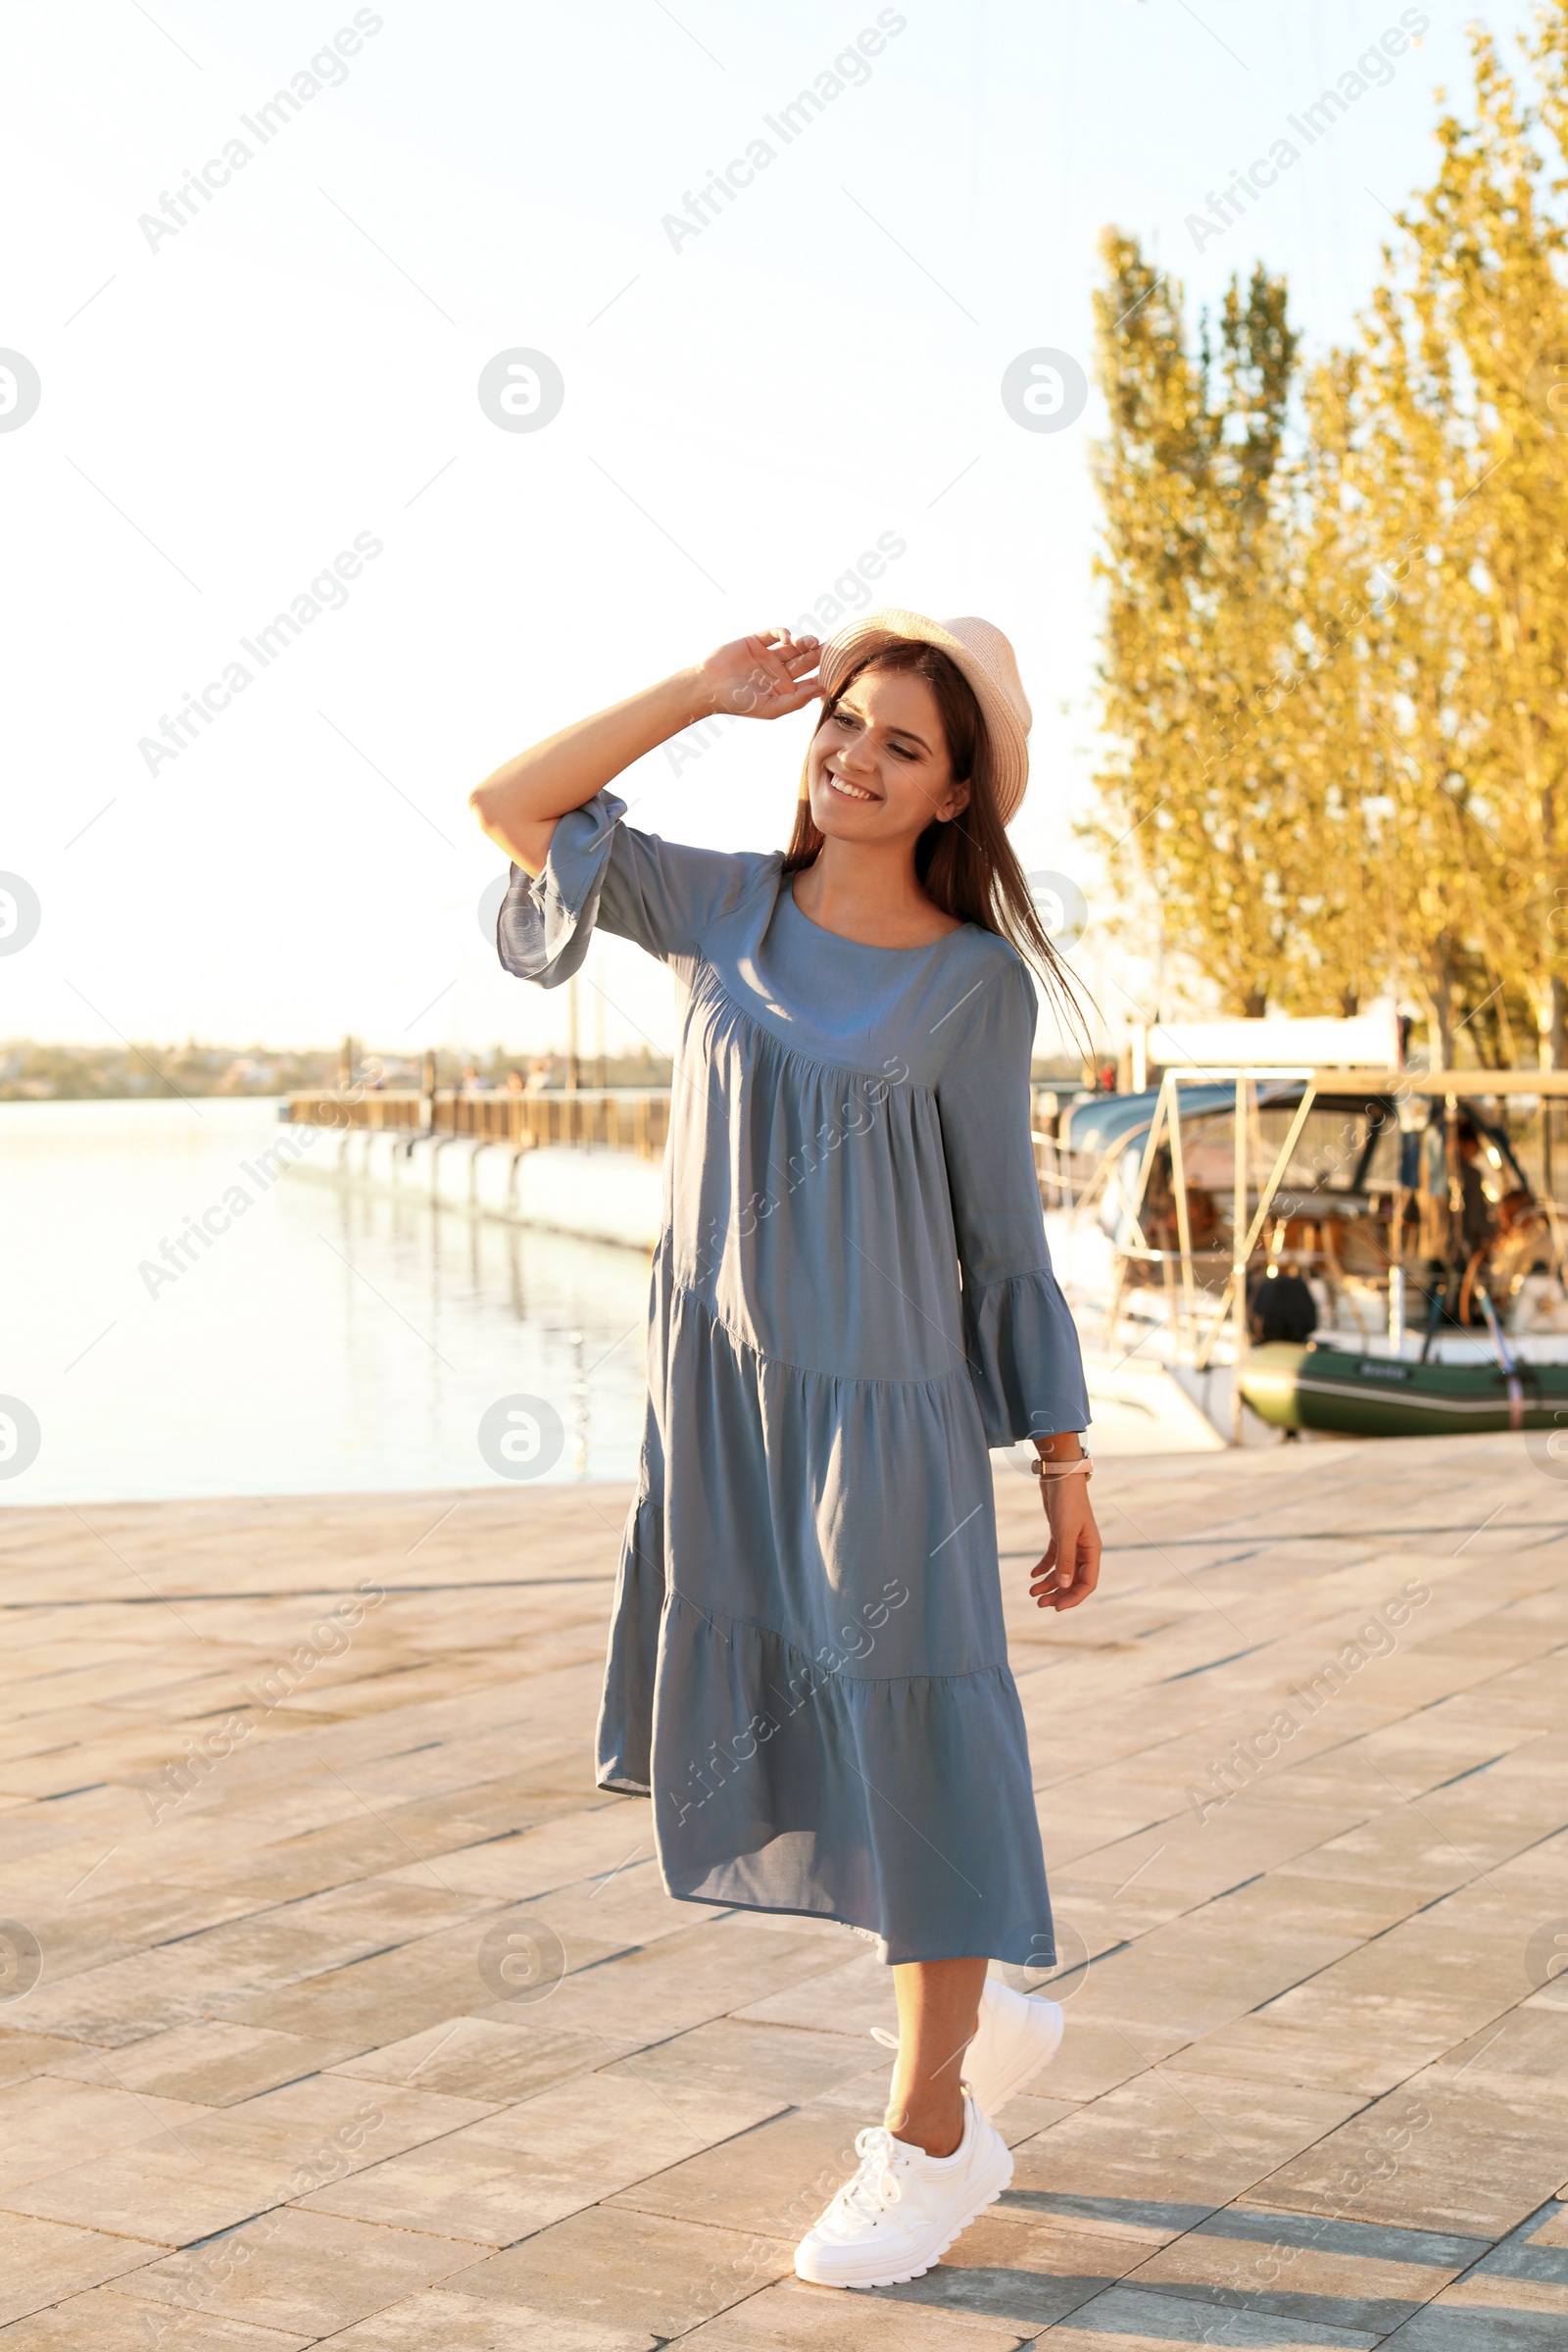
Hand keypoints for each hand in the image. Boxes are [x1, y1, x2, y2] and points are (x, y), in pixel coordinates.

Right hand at [692, 630, 821, 721]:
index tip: (835, 671)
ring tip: (812, 643)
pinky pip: (776, 634)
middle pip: (806, 661)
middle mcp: (779, 672)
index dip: (824, 675)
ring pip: (795, 646)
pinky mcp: (758, 641)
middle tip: (832, 650)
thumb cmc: (739, 703)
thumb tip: (821, 690)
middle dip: (819, 655)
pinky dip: (785, 633)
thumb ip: (796, 701)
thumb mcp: (771, 708)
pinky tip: (789, 639)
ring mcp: (769, 656)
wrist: (710, 687)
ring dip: (806, 643)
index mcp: (784, 690)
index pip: (810, 681)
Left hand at [1028, 1470, 1101, 1612]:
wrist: (1059, 1476)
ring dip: (1049, 1583)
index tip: (1056, 1608)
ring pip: (1062, 1570)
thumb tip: (1065, 1586)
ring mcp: (1072, 1542)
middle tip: (1039, 1604)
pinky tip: (1032, 1575)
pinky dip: (1043, 1568)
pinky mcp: (1060, 1534)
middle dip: (1058, 1594)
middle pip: (1074, 1580)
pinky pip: (1053, 1558)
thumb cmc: (1067, 1502)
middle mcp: (1084, 1548)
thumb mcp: (1064, 1532)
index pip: (1087, 1583)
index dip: (1073, 1598)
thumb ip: (1065, 1559)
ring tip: (1032, 1594)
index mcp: (1092, 1550)